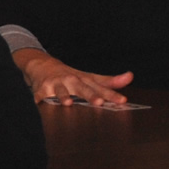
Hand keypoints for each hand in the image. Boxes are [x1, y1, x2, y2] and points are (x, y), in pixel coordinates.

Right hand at [12, 49, 132, 105]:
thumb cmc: (69, 76)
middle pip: (82, 88)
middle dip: (90, 95)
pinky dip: (38, 99)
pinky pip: (39, 95)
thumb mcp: (89, 77)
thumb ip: (109, 81)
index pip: (100, 88)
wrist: (42, 65)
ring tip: (68, 103)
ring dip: (63, 96)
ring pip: (60, 91)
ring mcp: (56, 84)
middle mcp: (72, 80)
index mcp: (84, 80)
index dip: (111, 94)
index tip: (122, 100)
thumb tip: (130, 76)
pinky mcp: (41, 88)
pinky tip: (38, 103)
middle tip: (99, 102)